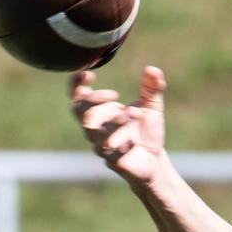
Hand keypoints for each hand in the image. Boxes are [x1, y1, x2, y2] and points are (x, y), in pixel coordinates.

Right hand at [70, 66, 166, 186]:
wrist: (155, 161)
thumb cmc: (146, 131)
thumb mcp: (152, 107)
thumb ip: (151, 88)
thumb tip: (153, 69)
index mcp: (101, 111)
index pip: (78, 96)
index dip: (77, 84)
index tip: (89, 74)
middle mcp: (97, 128)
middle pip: (80, 112)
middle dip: (93, 100)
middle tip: (114, 94)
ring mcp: (103, 145)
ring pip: (95, 133)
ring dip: (113, 122)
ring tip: (134, 113)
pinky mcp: (115, 162)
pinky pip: (112, 154)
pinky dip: (122, 146)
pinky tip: (133, 142)